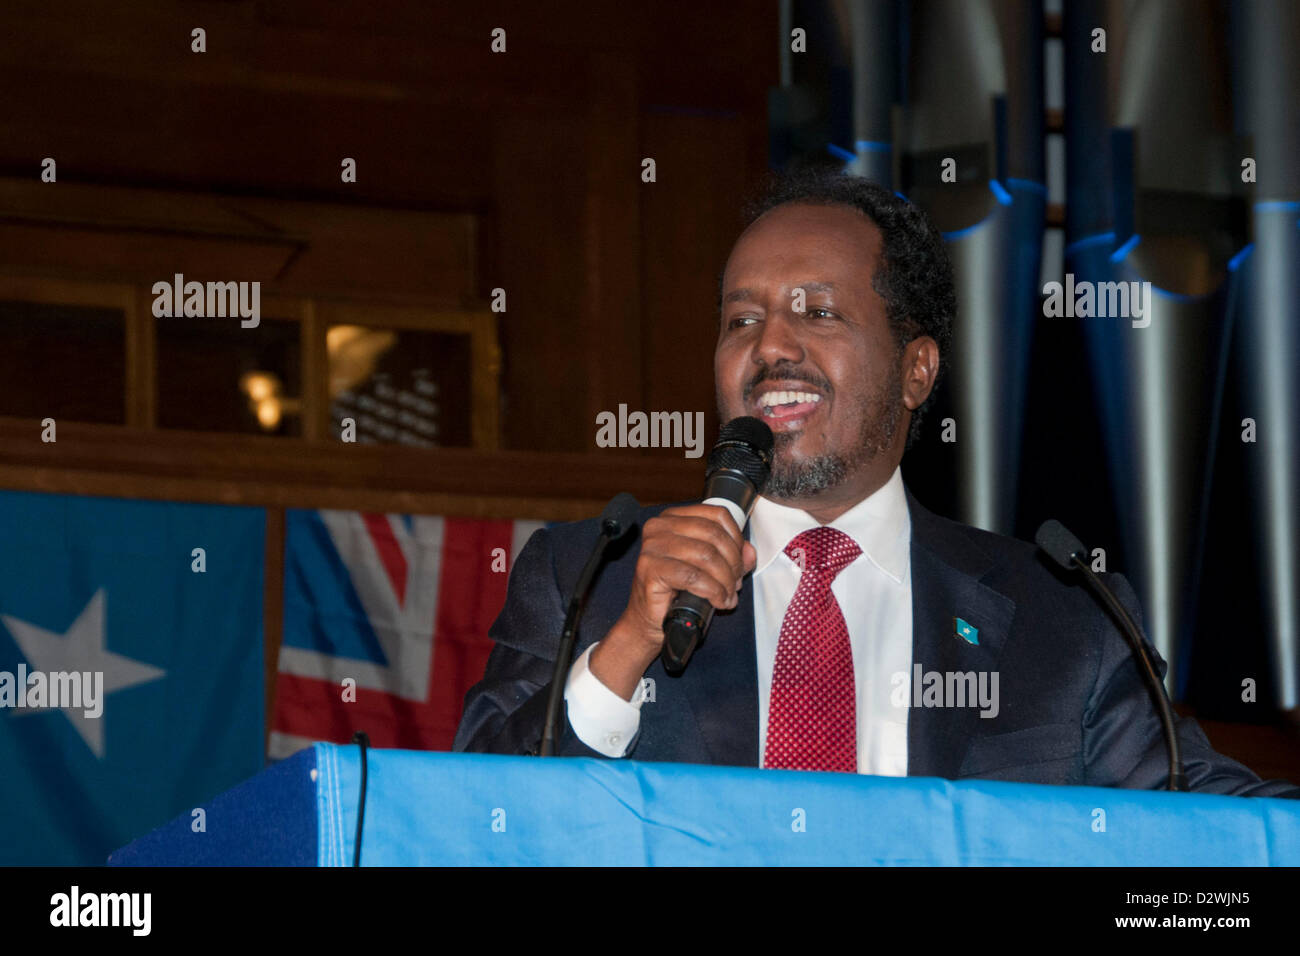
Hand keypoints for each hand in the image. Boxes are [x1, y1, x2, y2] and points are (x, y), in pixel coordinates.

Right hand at [590, 504, 756, 698]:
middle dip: (733, 563)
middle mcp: (659, 527)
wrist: (648, 621)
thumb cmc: (675, 592)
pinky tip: (717, 601)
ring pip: (706, 555)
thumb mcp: (709, 569)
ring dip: (725, 581)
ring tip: (727, 596)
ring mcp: (652, 547)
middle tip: (735, 585)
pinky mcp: (650, 569)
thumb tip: (749, 552)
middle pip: (714, 535)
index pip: (717, 515)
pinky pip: (693, 576)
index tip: (740, 562)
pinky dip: (713, 591)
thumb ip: (730, 556)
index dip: (737, 539)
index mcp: (673, 518)